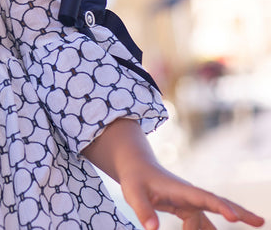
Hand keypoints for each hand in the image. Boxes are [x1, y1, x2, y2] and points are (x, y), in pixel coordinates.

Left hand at [119, 161, 264, 229]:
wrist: (136, 167)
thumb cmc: (134, 178)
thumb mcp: (133, 193)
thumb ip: (142, 210)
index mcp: (181, 189)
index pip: (204, 198)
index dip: (220, 207)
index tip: (233, 217)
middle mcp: (189, 195)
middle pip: (218, 203)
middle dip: (239, 212)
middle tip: (260, 222)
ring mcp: (189, 202)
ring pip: (211, 218)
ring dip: (227, 223)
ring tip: (253, 225)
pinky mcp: (186, 208)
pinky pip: (201, 223)